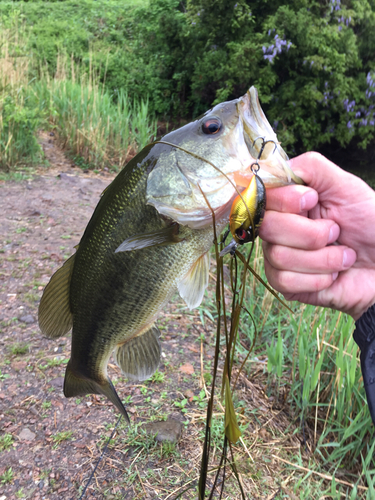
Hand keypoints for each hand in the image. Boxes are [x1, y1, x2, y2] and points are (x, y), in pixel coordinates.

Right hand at [259, 152, 374, 319]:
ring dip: (322, 258)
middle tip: (336, 232)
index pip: (262, 196)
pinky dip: (317, 278)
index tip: (313, 200)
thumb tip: (273, 169)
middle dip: (311, 233)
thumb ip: (310, 168)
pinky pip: (284, 280)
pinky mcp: (285, 284)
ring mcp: (279, 256)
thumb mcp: (345, 186)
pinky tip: (333, 275)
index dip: (285, 200)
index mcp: (288, 202)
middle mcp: (278, 228)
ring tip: (342, 256)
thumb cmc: (370, 223)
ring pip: (278, 256)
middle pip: (267, 227)